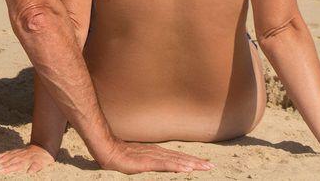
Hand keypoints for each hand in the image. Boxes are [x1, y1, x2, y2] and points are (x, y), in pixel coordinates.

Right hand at [0, 144, 55, 173]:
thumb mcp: (41, 163)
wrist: (42, 148)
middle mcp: (15, 157)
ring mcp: (11, 154)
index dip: (7, 168)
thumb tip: (30, 172)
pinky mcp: (10, 153)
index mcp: (22, 161)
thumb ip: (35, 167)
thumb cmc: (42, 158)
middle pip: (2, 162)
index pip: (13, 165)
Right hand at [98, 140, 212, 173]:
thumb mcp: (140, 159)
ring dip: (191, 164)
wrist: (107, 149)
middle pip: (180, 157)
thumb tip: (163, 164)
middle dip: (197, 162)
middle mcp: (158, 153)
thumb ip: (152, 161)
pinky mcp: (147, 162)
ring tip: (204, 167)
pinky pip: (165, 165)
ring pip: (176, 160)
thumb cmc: (120, 155)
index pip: (178, 157)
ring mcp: (153, 157)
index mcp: (157, 152)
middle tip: (211, 166)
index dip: (192, 160)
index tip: (205, 164)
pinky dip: (177, 166)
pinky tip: (186, 169)